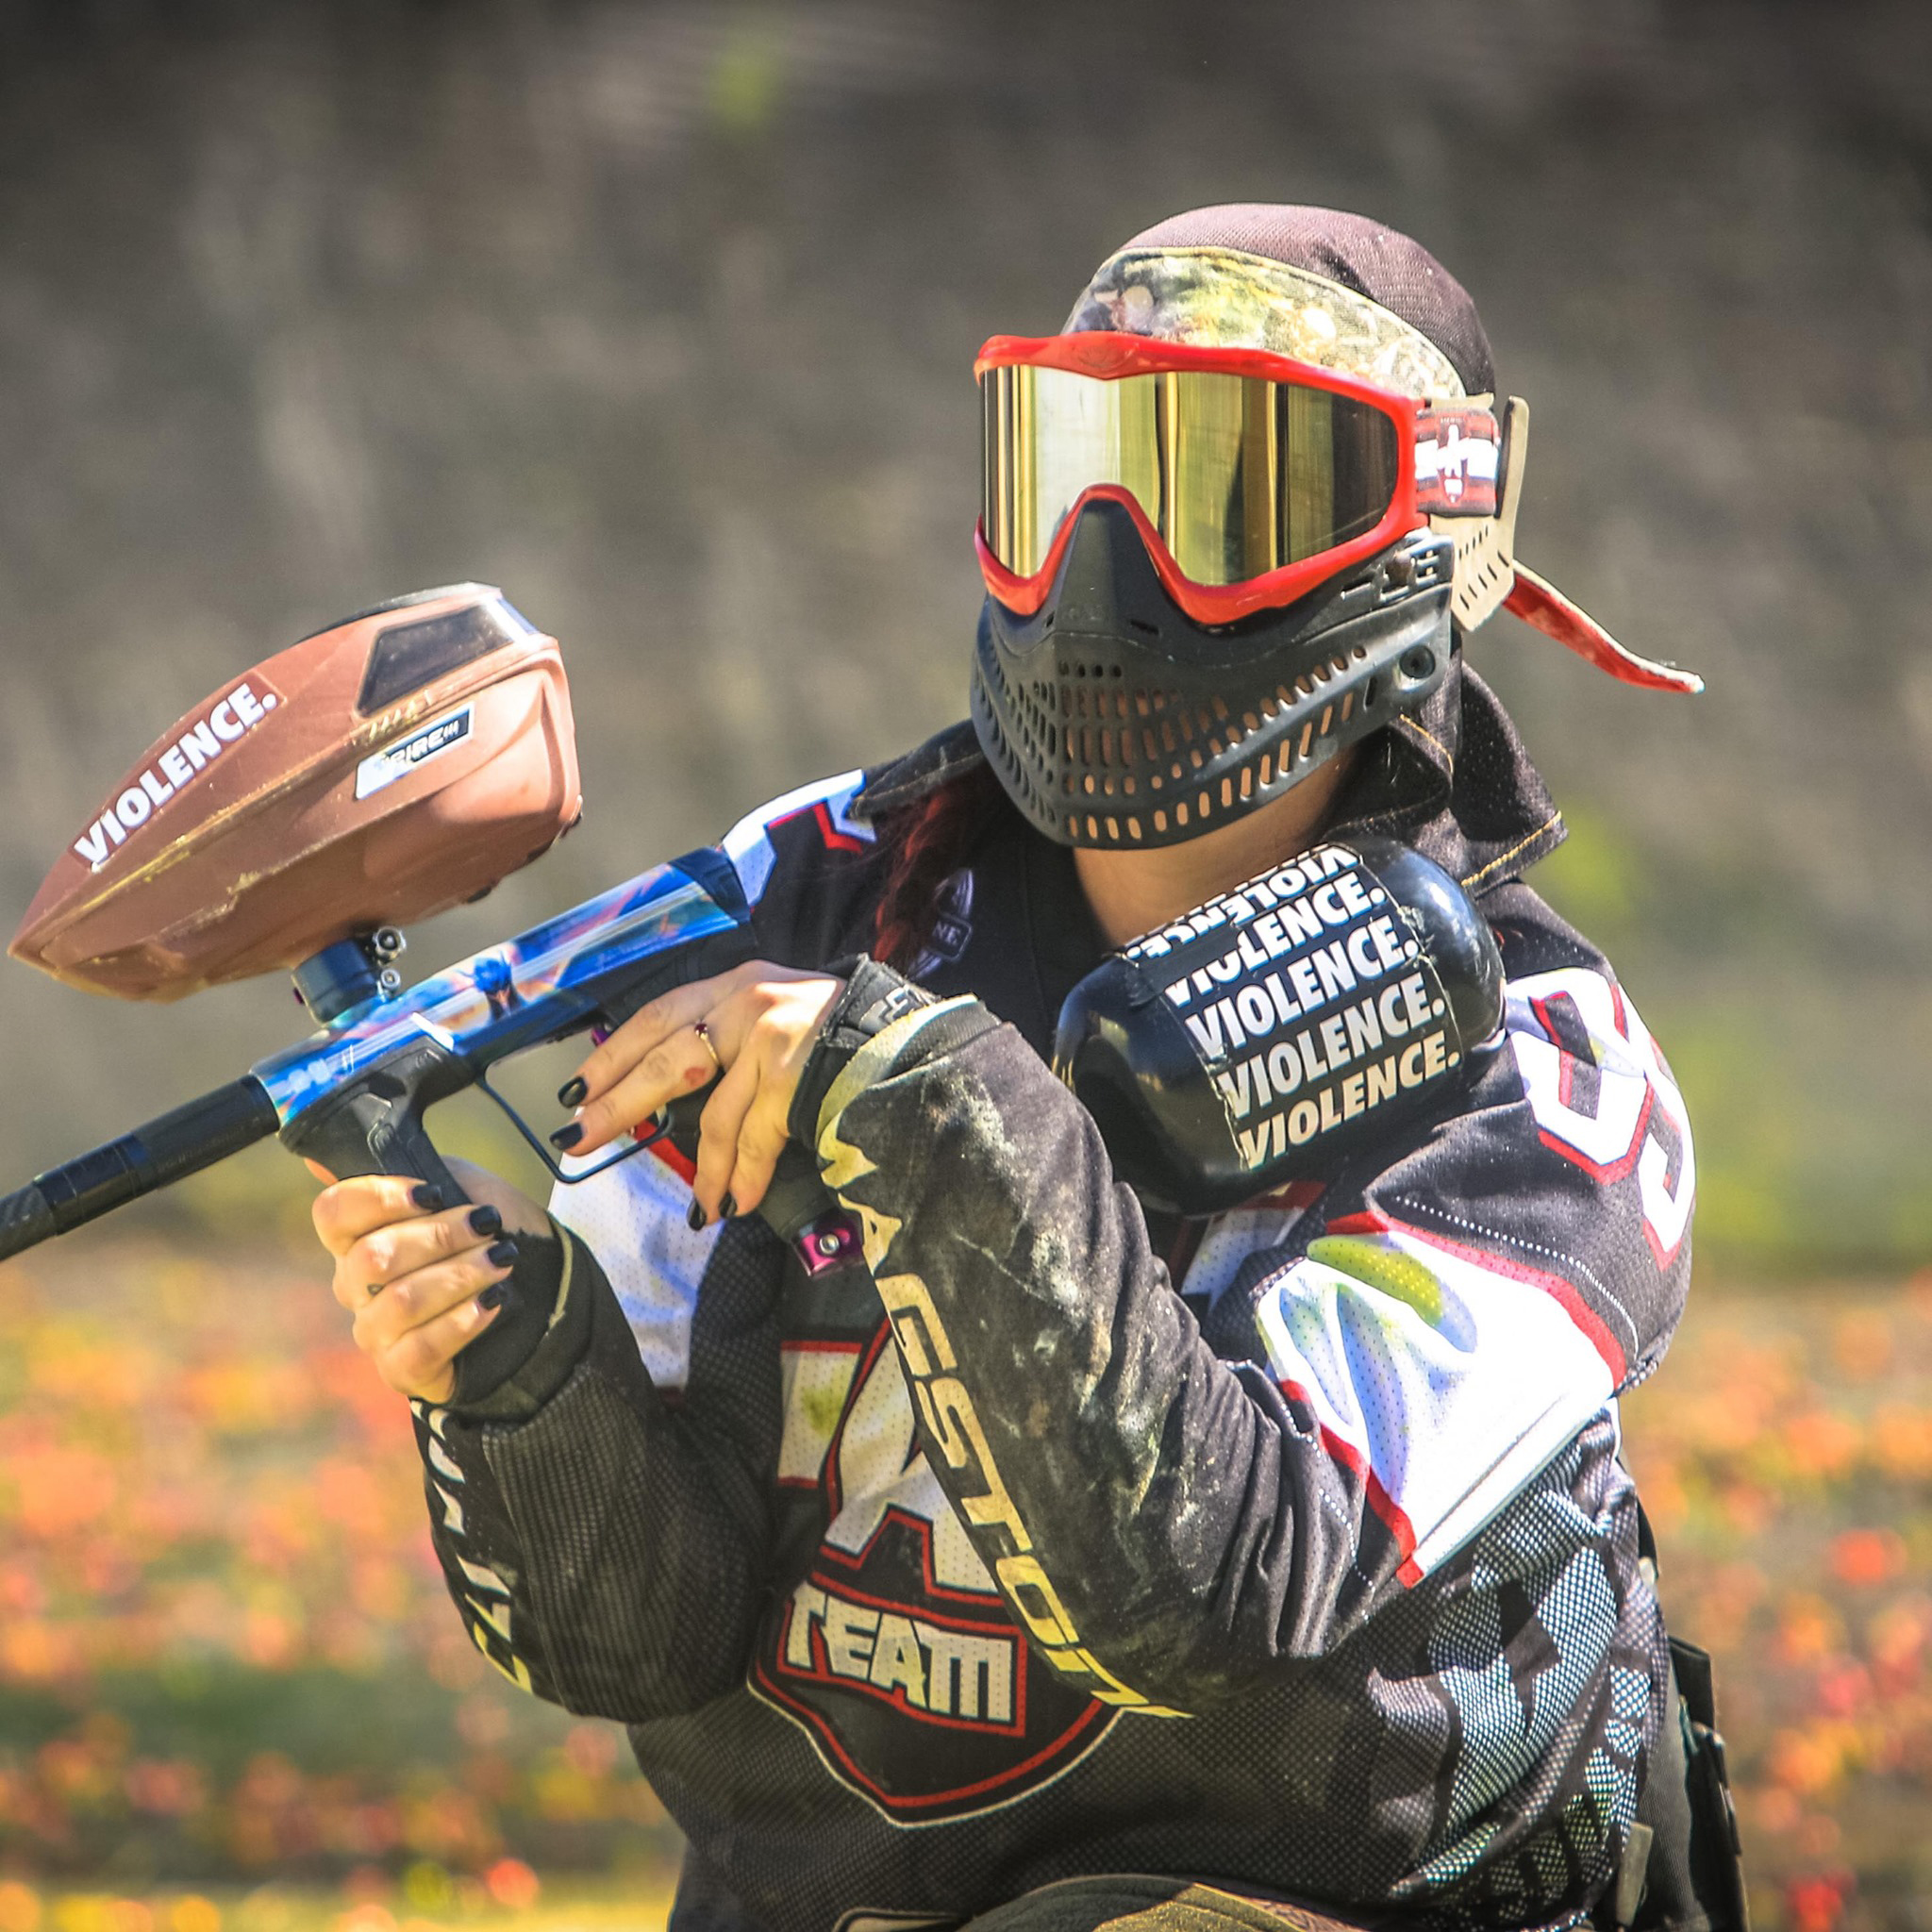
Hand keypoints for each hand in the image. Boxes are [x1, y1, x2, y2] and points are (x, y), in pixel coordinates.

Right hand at [307, 1158, 549, 1402]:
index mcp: (358, 1236)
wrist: (541, 1286)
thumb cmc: (489, 1233)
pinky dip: (461, 1321)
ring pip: (400, 1302)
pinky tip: (492, 1302)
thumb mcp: (458, 1185)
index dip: (379, 1198)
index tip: (433, 1193)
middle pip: (372, 1257)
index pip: (333, 1213)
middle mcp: (356, 1287)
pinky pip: (419, 1348)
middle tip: (487, 1226)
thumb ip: (404, 1167)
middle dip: (439, 1237)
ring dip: (459, 1275)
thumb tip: (317, 1160)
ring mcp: (377, 1332)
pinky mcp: (404, 1371)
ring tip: (500, 1261)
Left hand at [559, 962, 842, 1223]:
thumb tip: (667, 1089)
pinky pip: (755, 1138)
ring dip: (701, 1167)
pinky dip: (742, 1175)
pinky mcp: (794, 1074)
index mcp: (737, 983)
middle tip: (581, 1139)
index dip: (614, 1054)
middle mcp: (749, 999)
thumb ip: (728, 1039)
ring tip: (698, 1203)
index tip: (579, 1087)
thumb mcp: (777, 1015)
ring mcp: (772, 1037)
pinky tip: (733, 1202)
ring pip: (713, 1113)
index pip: (658, 1016)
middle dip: (618, 1103)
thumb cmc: (842, 1035)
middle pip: (666, 1059)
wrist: (908, 1040)